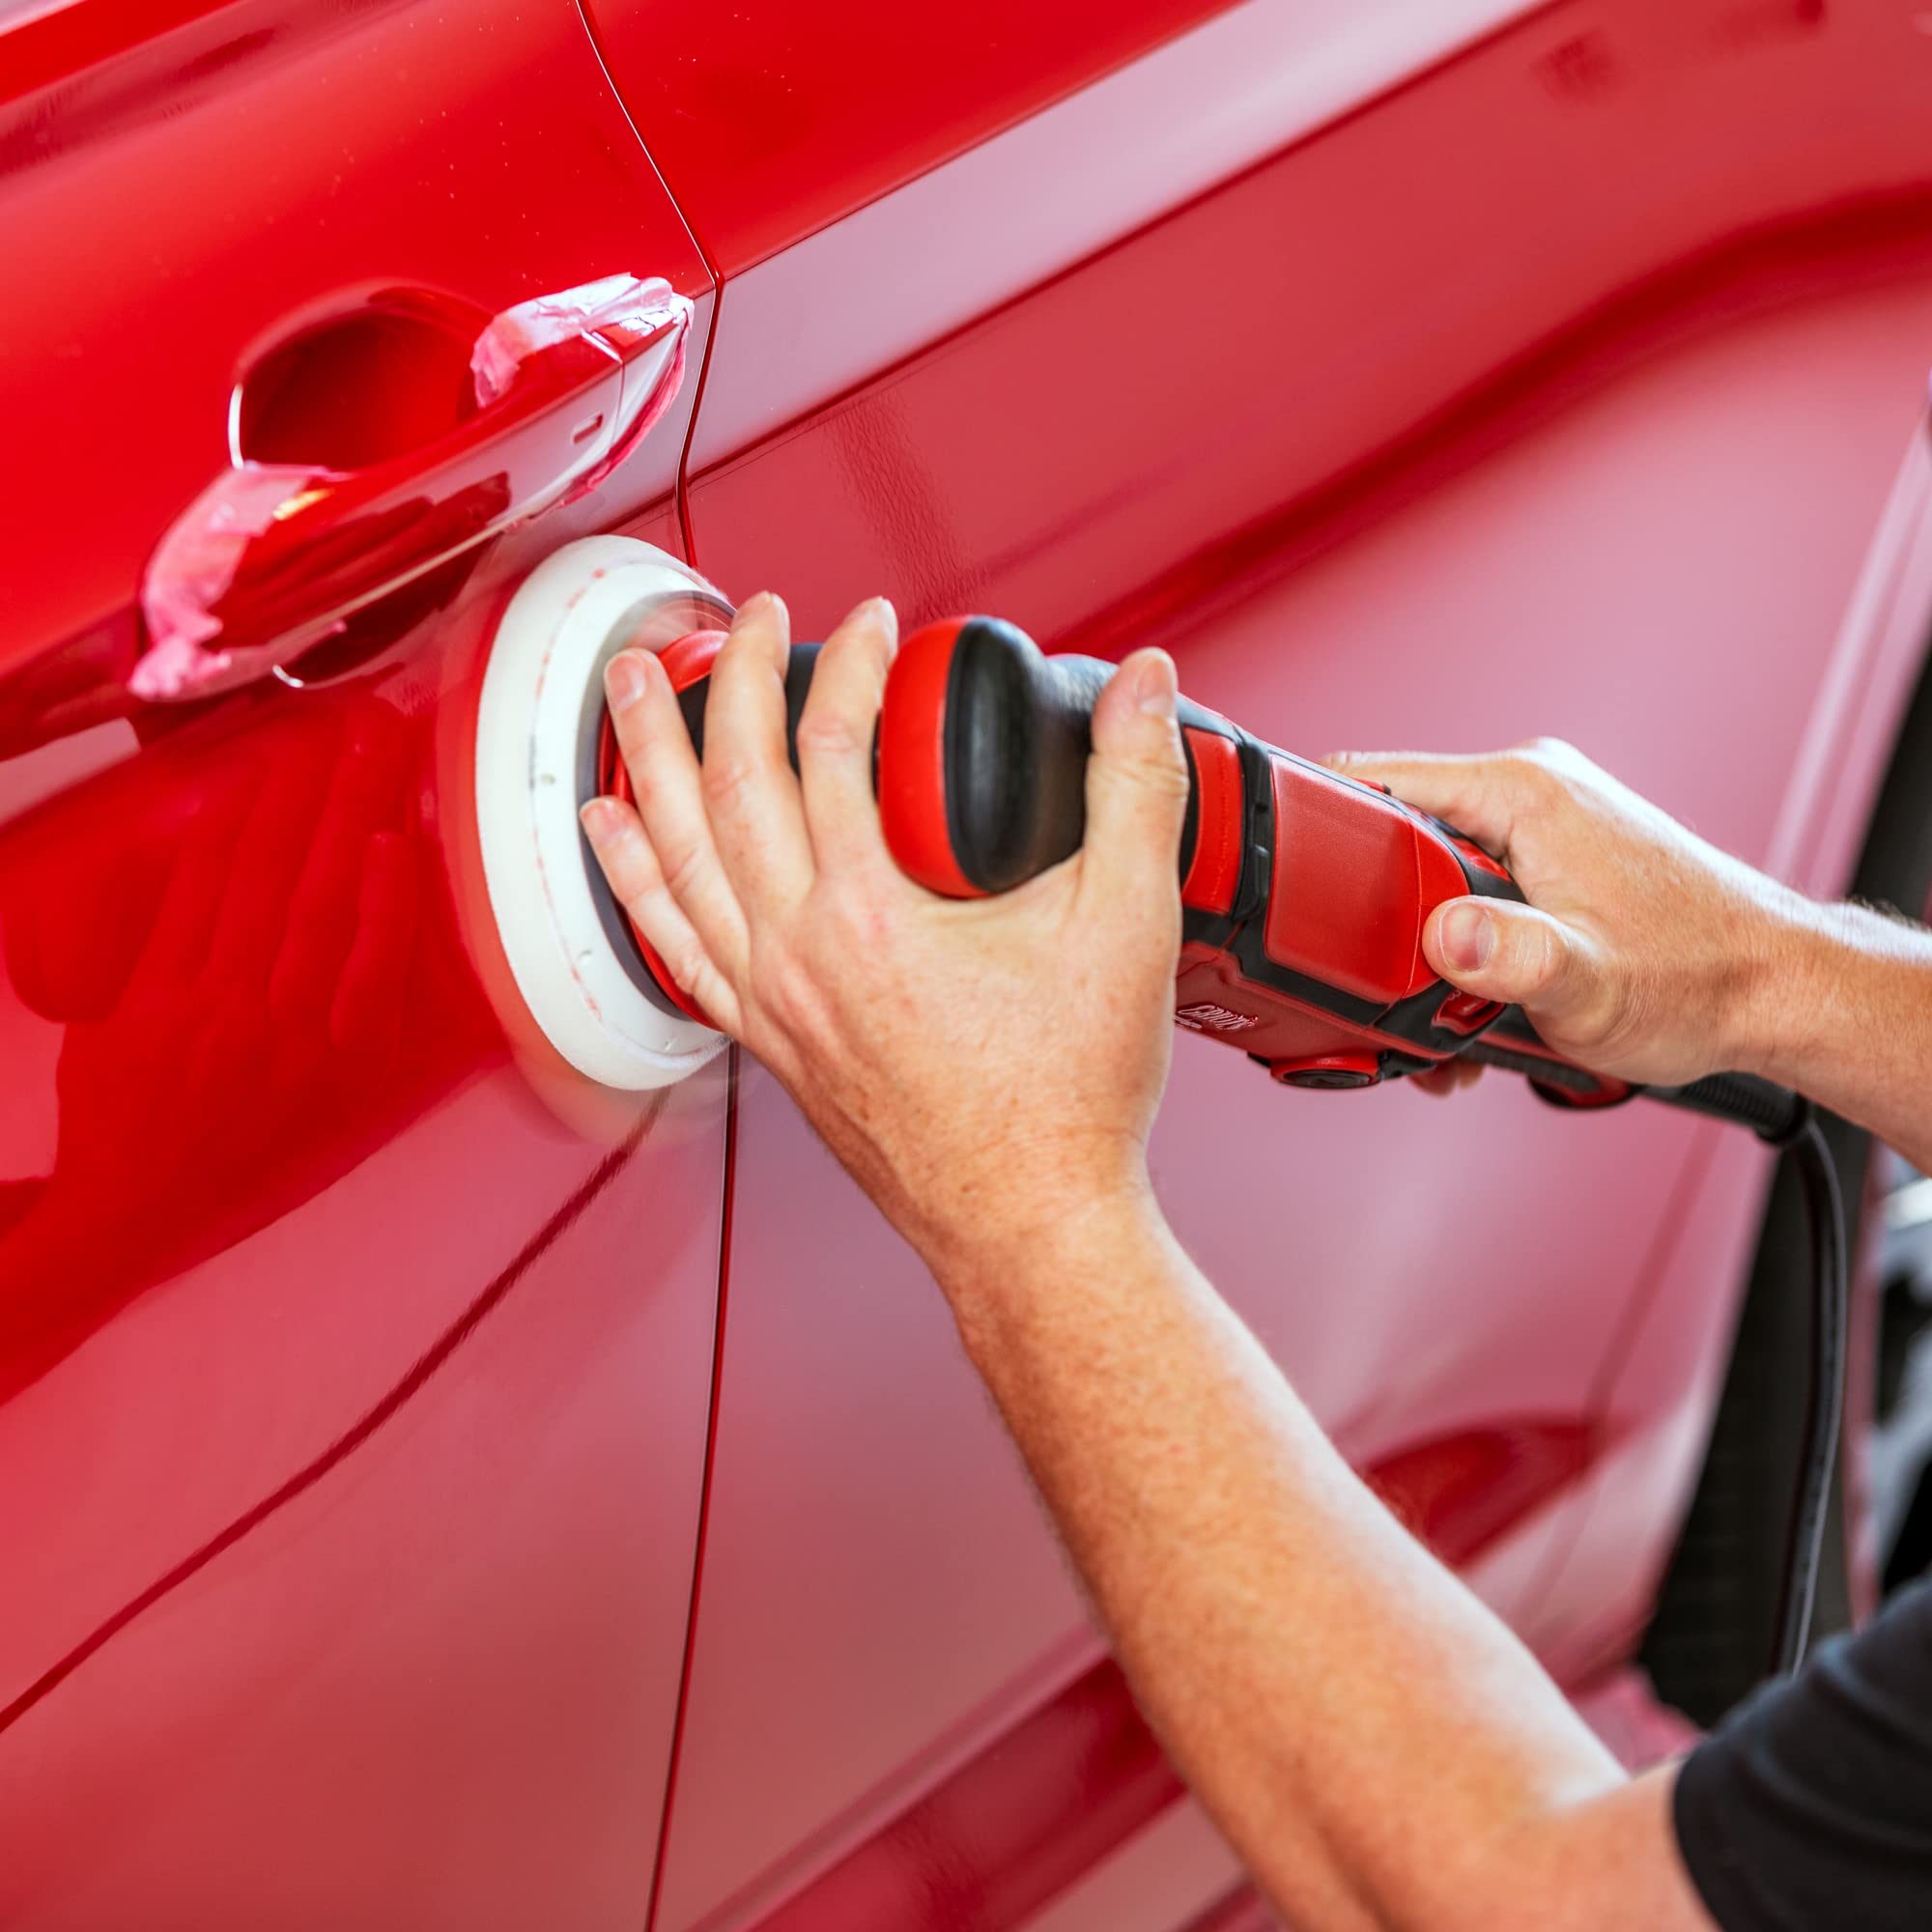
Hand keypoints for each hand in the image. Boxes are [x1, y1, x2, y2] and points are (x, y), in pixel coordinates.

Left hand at [581, 594, 1190, 1276]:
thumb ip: (1138, 791)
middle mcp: (798, 954)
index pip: (835, 744)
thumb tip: (1146, 687)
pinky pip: (673, 943)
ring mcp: (769, 1002)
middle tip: (745, 618)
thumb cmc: (1066, 1103)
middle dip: (728, 679)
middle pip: (731, 781)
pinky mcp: (767, 1044)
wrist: (1029, 1225)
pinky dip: (633, 877)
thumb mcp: (1128, 927)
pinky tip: (611, 835)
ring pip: (675, 855)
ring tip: (623, 687)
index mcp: (872, 915)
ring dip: (647, 758)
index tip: (877, 625)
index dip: (851, 662)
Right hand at [1325, 738, 1801, 1088]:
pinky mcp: (1548, 858)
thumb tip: (1445, 936)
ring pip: (1427, 874)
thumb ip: (1511, 959)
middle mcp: (1528, 791)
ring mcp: (1539, 824)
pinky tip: (1478, 1004)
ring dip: (1421, 950)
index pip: (1375, 781)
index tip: (1300, 905)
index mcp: (1523, 791)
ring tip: (1451, 1017)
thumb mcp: (1589, 984)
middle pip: (1392, 839)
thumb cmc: (1699, 978)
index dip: (1320, 841)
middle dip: (1377, 922)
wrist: (1771, 990)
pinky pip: (1466, 890)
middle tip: (1392, 992)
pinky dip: (1459, 949)